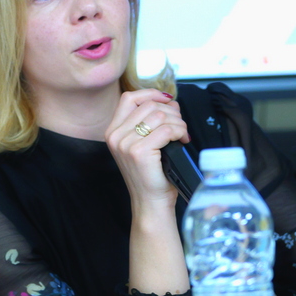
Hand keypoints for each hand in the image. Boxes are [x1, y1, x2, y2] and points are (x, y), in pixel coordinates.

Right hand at [105, 89, 189, 213]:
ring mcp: (125, 144)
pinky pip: (166, 130)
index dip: (151, 94)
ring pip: (159, 115)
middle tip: (180, 127)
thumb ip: (150, 121)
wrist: (150, 201)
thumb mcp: (143, 144)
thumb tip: (169, 103)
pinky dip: (179, 132)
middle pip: (149, 105)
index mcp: (113, 131)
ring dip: (178, 123)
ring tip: (182, 135)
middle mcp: (115, 135)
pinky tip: (182, 140)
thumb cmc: (151, 174)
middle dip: (171, 112)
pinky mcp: (139, 152)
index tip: (167, 100)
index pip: (129, 98)